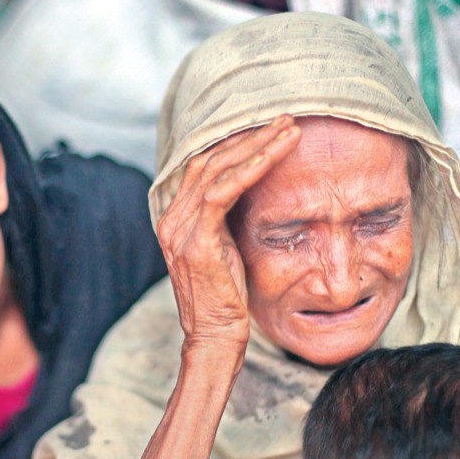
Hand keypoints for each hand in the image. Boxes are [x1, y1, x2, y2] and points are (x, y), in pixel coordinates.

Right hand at [156, 115, 300, 351]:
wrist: (214, 339)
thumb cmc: (226, 300)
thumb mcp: (224, 252)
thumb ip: (225, 222)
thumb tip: (250, 194)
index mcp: (174, 220)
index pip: (202, 167)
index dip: (235, 143)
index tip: (269, 128)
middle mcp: (171, 220)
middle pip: (208, 160)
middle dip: (248, 136)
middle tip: (284, 119)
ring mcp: (179, 230)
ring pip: (216, 169)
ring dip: (256, 145)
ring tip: (288, 129)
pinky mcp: (196, 242)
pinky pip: (222, 192)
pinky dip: (251, 168)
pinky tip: (276, 154)